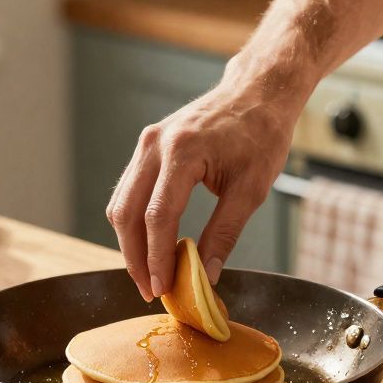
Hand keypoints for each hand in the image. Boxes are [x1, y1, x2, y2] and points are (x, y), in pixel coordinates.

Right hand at [107, 85, 298, 300]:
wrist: (256, 92)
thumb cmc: (261, 135)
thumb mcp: (252, 188)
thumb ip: (225, 232)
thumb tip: (207, 275)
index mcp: (182, 151)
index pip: (158, 216)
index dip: (157, 257)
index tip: (163, 288)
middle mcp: (155, 145)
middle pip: (127, 213)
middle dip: (136, 257)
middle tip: (151, 290)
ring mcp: (146, 143)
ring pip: (121, 204)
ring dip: (130, 243)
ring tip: (149, 274)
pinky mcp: (147, 147)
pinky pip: (129, 191)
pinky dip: (134, 222)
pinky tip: (150, 245)